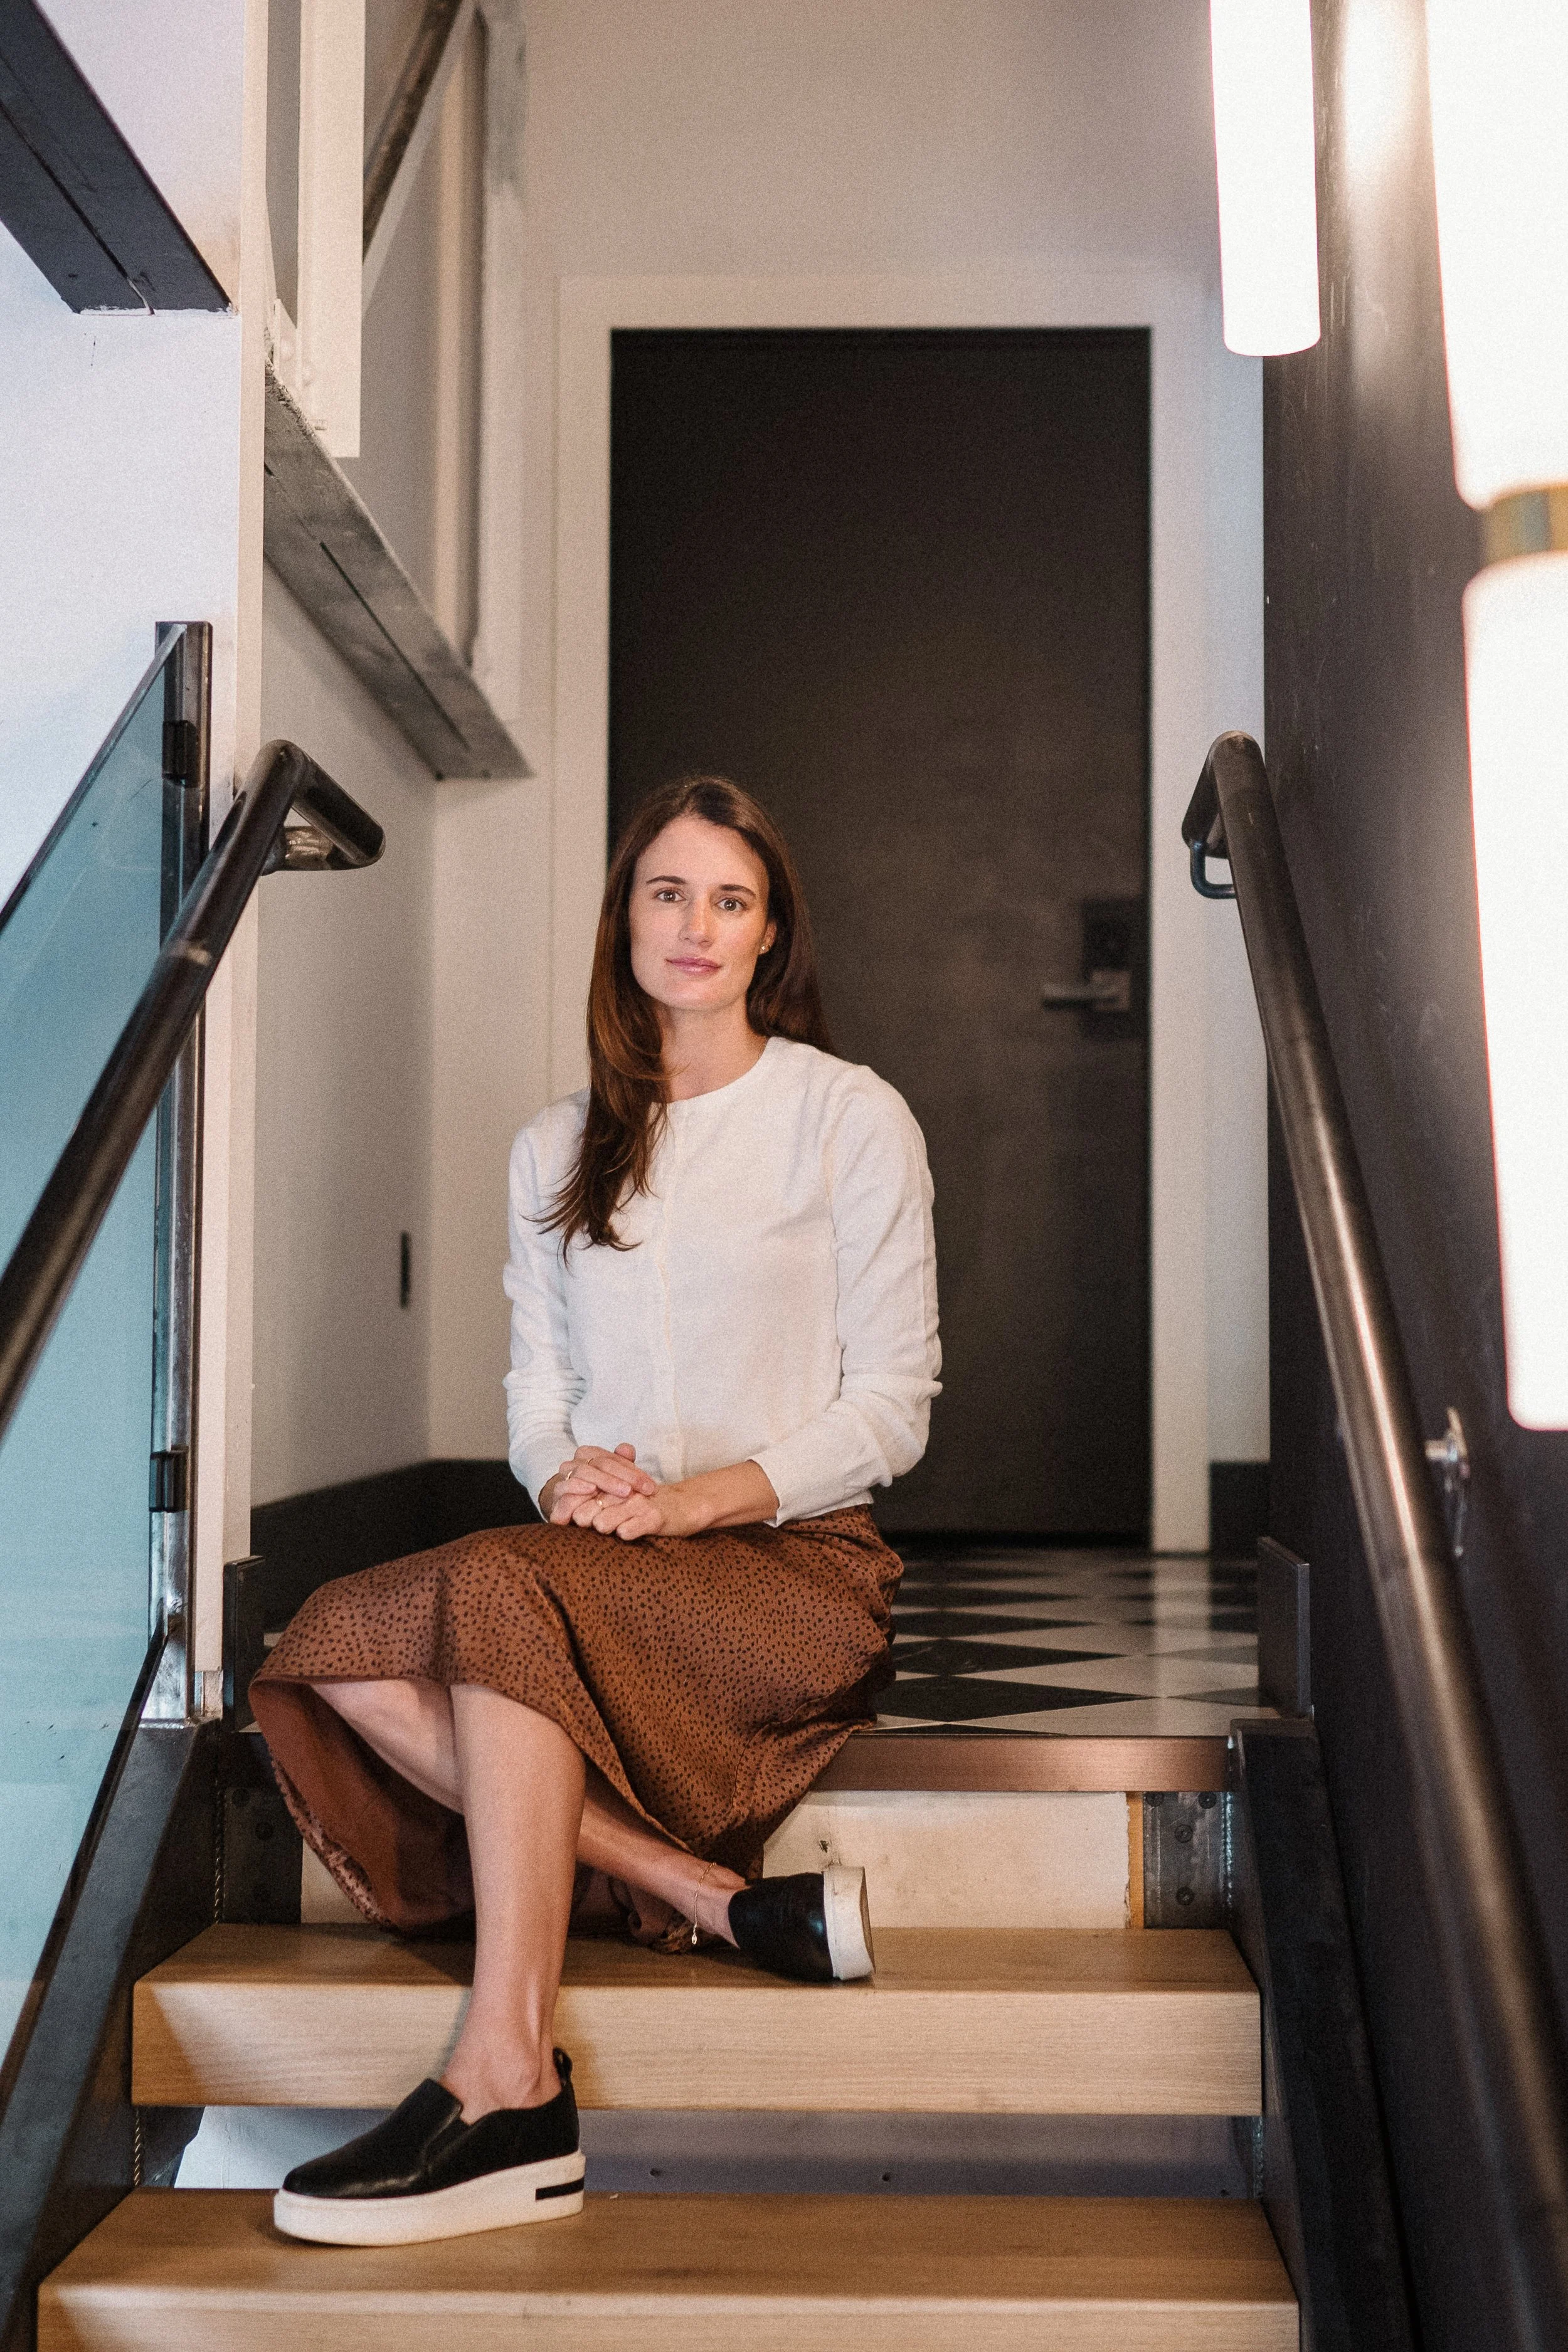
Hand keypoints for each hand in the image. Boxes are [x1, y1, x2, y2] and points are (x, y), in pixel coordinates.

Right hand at [542, 1443, 656, 1524]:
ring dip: (605, 1481)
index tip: (650, 1486)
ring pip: (584, 1473)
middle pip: (599, 1464)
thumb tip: (627, 1448)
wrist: (572, 1513)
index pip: (611, 1458)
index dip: (632, 1471)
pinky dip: (577, 1487)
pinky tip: (592, 1490)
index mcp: (587, 1455)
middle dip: (624, 1477)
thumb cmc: (599, 1495)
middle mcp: (573, 1464)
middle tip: (640, 1490)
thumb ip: (623, 1463)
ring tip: (624, 1491)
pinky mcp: (555, 1499)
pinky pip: (564, 1490)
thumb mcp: (615, 1480)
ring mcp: (562, 1479)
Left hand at [557, 1459, 779, 1542]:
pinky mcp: (656, 1517)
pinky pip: (635, 1526)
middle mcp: (626, 1494)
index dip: (573, 1507)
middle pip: (594, 1506)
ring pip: (611, 1516)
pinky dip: (627, 1531)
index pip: (587, 1494)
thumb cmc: (648, 1509)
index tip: (563, 1520)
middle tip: (576, 1523)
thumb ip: (599, 1504)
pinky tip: (622, 1536)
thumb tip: (569, 1516)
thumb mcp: (624, 1502)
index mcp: (615, 1488)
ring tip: (598, 1528)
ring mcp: (640, 1505)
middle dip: (583, 1516)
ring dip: (602, 1523)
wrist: (686, 1508)